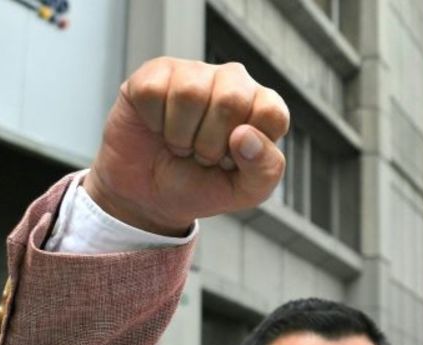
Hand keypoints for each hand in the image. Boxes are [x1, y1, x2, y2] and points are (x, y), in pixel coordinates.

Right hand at [85, 58, 289, 234]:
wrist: (150, 194)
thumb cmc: (203, 185)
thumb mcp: (246, 191)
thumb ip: (264, 168)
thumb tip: (246, 135)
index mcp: (263, 105)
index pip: (271, 112)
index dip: (250, 148)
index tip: (233, 160)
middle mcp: (233, 81)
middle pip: (231, 100)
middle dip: (211, 144)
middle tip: (203, 155)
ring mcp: (194, 73)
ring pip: (189, 94)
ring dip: (180, 135)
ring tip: (181, 143)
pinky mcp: (156, 72)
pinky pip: (153, 92)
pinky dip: (154, 123)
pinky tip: (158, 127)